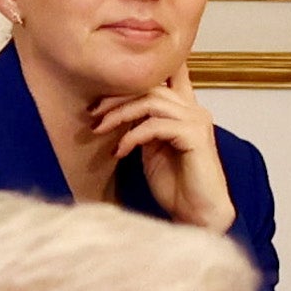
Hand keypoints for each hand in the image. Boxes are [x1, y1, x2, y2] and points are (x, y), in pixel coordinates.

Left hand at [71, 81, 231, 232]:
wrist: (197, 214)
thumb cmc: (176, 186)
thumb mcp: (152, 148)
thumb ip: (144, 126)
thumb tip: (120, 110)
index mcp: (186, 111)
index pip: (170, 75)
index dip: (138, 76)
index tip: (105, 93)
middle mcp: (194, 110)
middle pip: (151, 87)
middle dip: (117, 98)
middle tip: (93, 113)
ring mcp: (197, 121)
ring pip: (151, 102)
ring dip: (120, 114)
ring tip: (100, 129)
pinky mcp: (195, 136)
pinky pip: (155, 125)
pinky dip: (132, 136)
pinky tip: (119, 151)